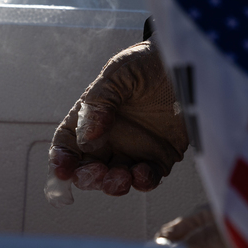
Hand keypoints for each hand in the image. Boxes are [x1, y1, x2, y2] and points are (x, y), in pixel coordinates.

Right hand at [48, 40, 188, 198]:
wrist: (186, 63)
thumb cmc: (146, 63)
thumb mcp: (119, 73)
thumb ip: (100, 101)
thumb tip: (88, 135)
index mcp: (91, 116)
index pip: (67, 143)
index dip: (61, 159)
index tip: (63, 169)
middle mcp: (109, 137)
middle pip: (87, 168)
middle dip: (87, 177)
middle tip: (96, 173)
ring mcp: (133, 149)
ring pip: (115, 179)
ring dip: (113, 185)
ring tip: (121, 177)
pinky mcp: (159, 157)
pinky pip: (147, 177)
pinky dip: (142, 181)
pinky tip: (142, 173)